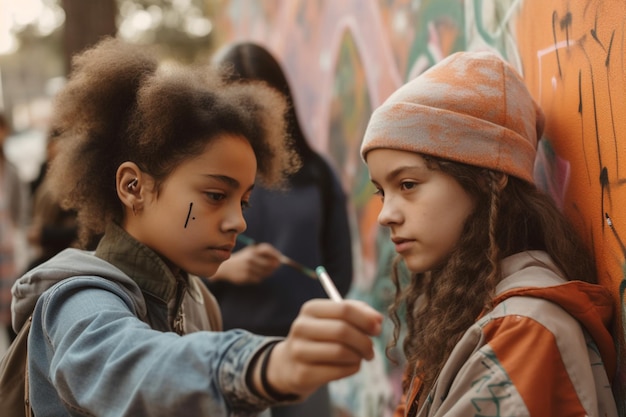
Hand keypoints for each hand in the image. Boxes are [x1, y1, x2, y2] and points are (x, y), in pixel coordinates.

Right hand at [210, 243, 281, 283]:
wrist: (226, 267)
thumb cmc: (243, 259)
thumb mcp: (251, 251)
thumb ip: (264, 253)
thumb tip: (280, 260)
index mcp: (252, 250)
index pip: (268, 250)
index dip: (276, 255)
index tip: (280, 259)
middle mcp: (250, 258)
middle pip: (270, 263)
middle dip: (275, 266)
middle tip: (276, 267)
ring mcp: (248, 268)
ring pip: (265, 273)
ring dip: (268, 273)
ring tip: (264, 271)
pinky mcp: (245, 277)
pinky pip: (259, 279)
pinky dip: (259, 277)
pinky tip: (255, 274)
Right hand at [261, 299, 382, 397]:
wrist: (290, 364)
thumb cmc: (321, 337)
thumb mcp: (334, 319)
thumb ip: (358, 313)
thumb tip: (378, 320)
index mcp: (310, 309)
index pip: (344, 309)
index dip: (366, 319)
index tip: (377, 328)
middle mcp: (301, 327)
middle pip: (343, 331)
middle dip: (364, 341)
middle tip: (371, 349)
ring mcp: (299, 351)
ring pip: (341, 352)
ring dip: (358, 357)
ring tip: (360, 358)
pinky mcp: (302, 374)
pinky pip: (338, 371)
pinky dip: (352, 369)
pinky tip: (350, 366)